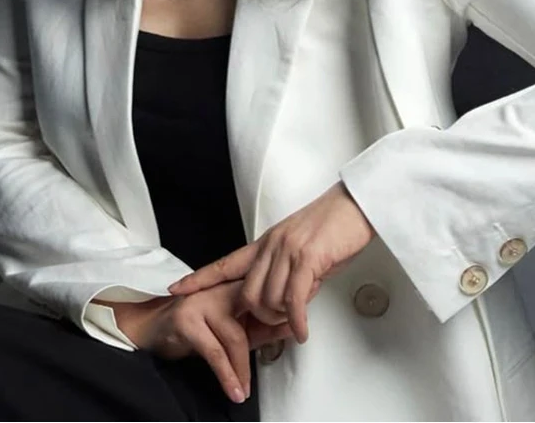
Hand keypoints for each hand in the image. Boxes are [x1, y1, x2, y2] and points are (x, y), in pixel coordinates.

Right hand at [114, 281, 293, 403]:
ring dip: (242, 370)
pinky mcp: (187, 319)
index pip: (263, 296)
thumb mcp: (232, 328)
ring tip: (244, 390)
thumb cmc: (192, 327)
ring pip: (235, 337)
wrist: (151, 325)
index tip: (296, 329)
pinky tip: (233, 388)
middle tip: (273, 364)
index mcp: (232, 284)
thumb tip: (291, 328)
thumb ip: (259, 328)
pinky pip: (214, 351)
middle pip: (254, 315)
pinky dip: (227, 374)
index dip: (280, 313)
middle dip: (267, 340)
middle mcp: (219, 289)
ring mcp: (202, 302)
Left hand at [167, 181, 375, 342]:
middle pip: (246, 293)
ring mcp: (288, 251)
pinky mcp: (307, 258)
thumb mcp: (304, 249)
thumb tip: (288, 299)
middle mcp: (272, 246)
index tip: (178, 288)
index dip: (200, 278)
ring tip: (295, 323)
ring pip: (267, 298)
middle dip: (257, 317)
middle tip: (276, 327)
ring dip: (280, 319)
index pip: (226, 262)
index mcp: (267, 242)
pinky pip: (292, 299)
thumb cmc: (335, 226)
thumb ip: (289, 272)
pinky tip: (301, 331)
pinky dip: (295, 320)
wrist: (356, 205)